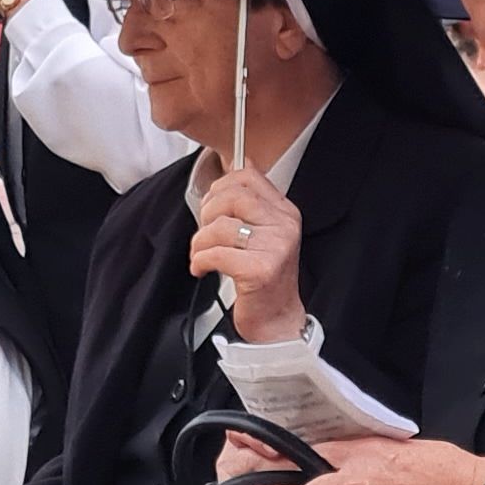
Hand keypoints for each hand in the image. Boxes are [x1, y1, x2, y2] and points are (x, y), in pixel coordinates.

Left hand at [187, 165, 306, 340]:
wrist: (276, 321)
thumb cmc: (263, 278)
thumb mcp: (262, 234)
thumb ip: (251, 203)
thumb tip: (236, 163)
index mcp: (285, 212)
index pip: (249, 176)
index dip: (220, 186)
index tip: (212, 206)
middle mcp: (284, 226)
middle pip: (232, 196)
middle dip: (207, 212)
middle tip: (204, 233)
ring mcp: (275, 247)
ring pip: (220, 226)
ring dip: (200, 242)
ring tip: (201, 255)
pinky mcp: (260, 270)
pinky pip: (216, 253)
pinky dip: (200, 261)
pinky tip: (202, 269)